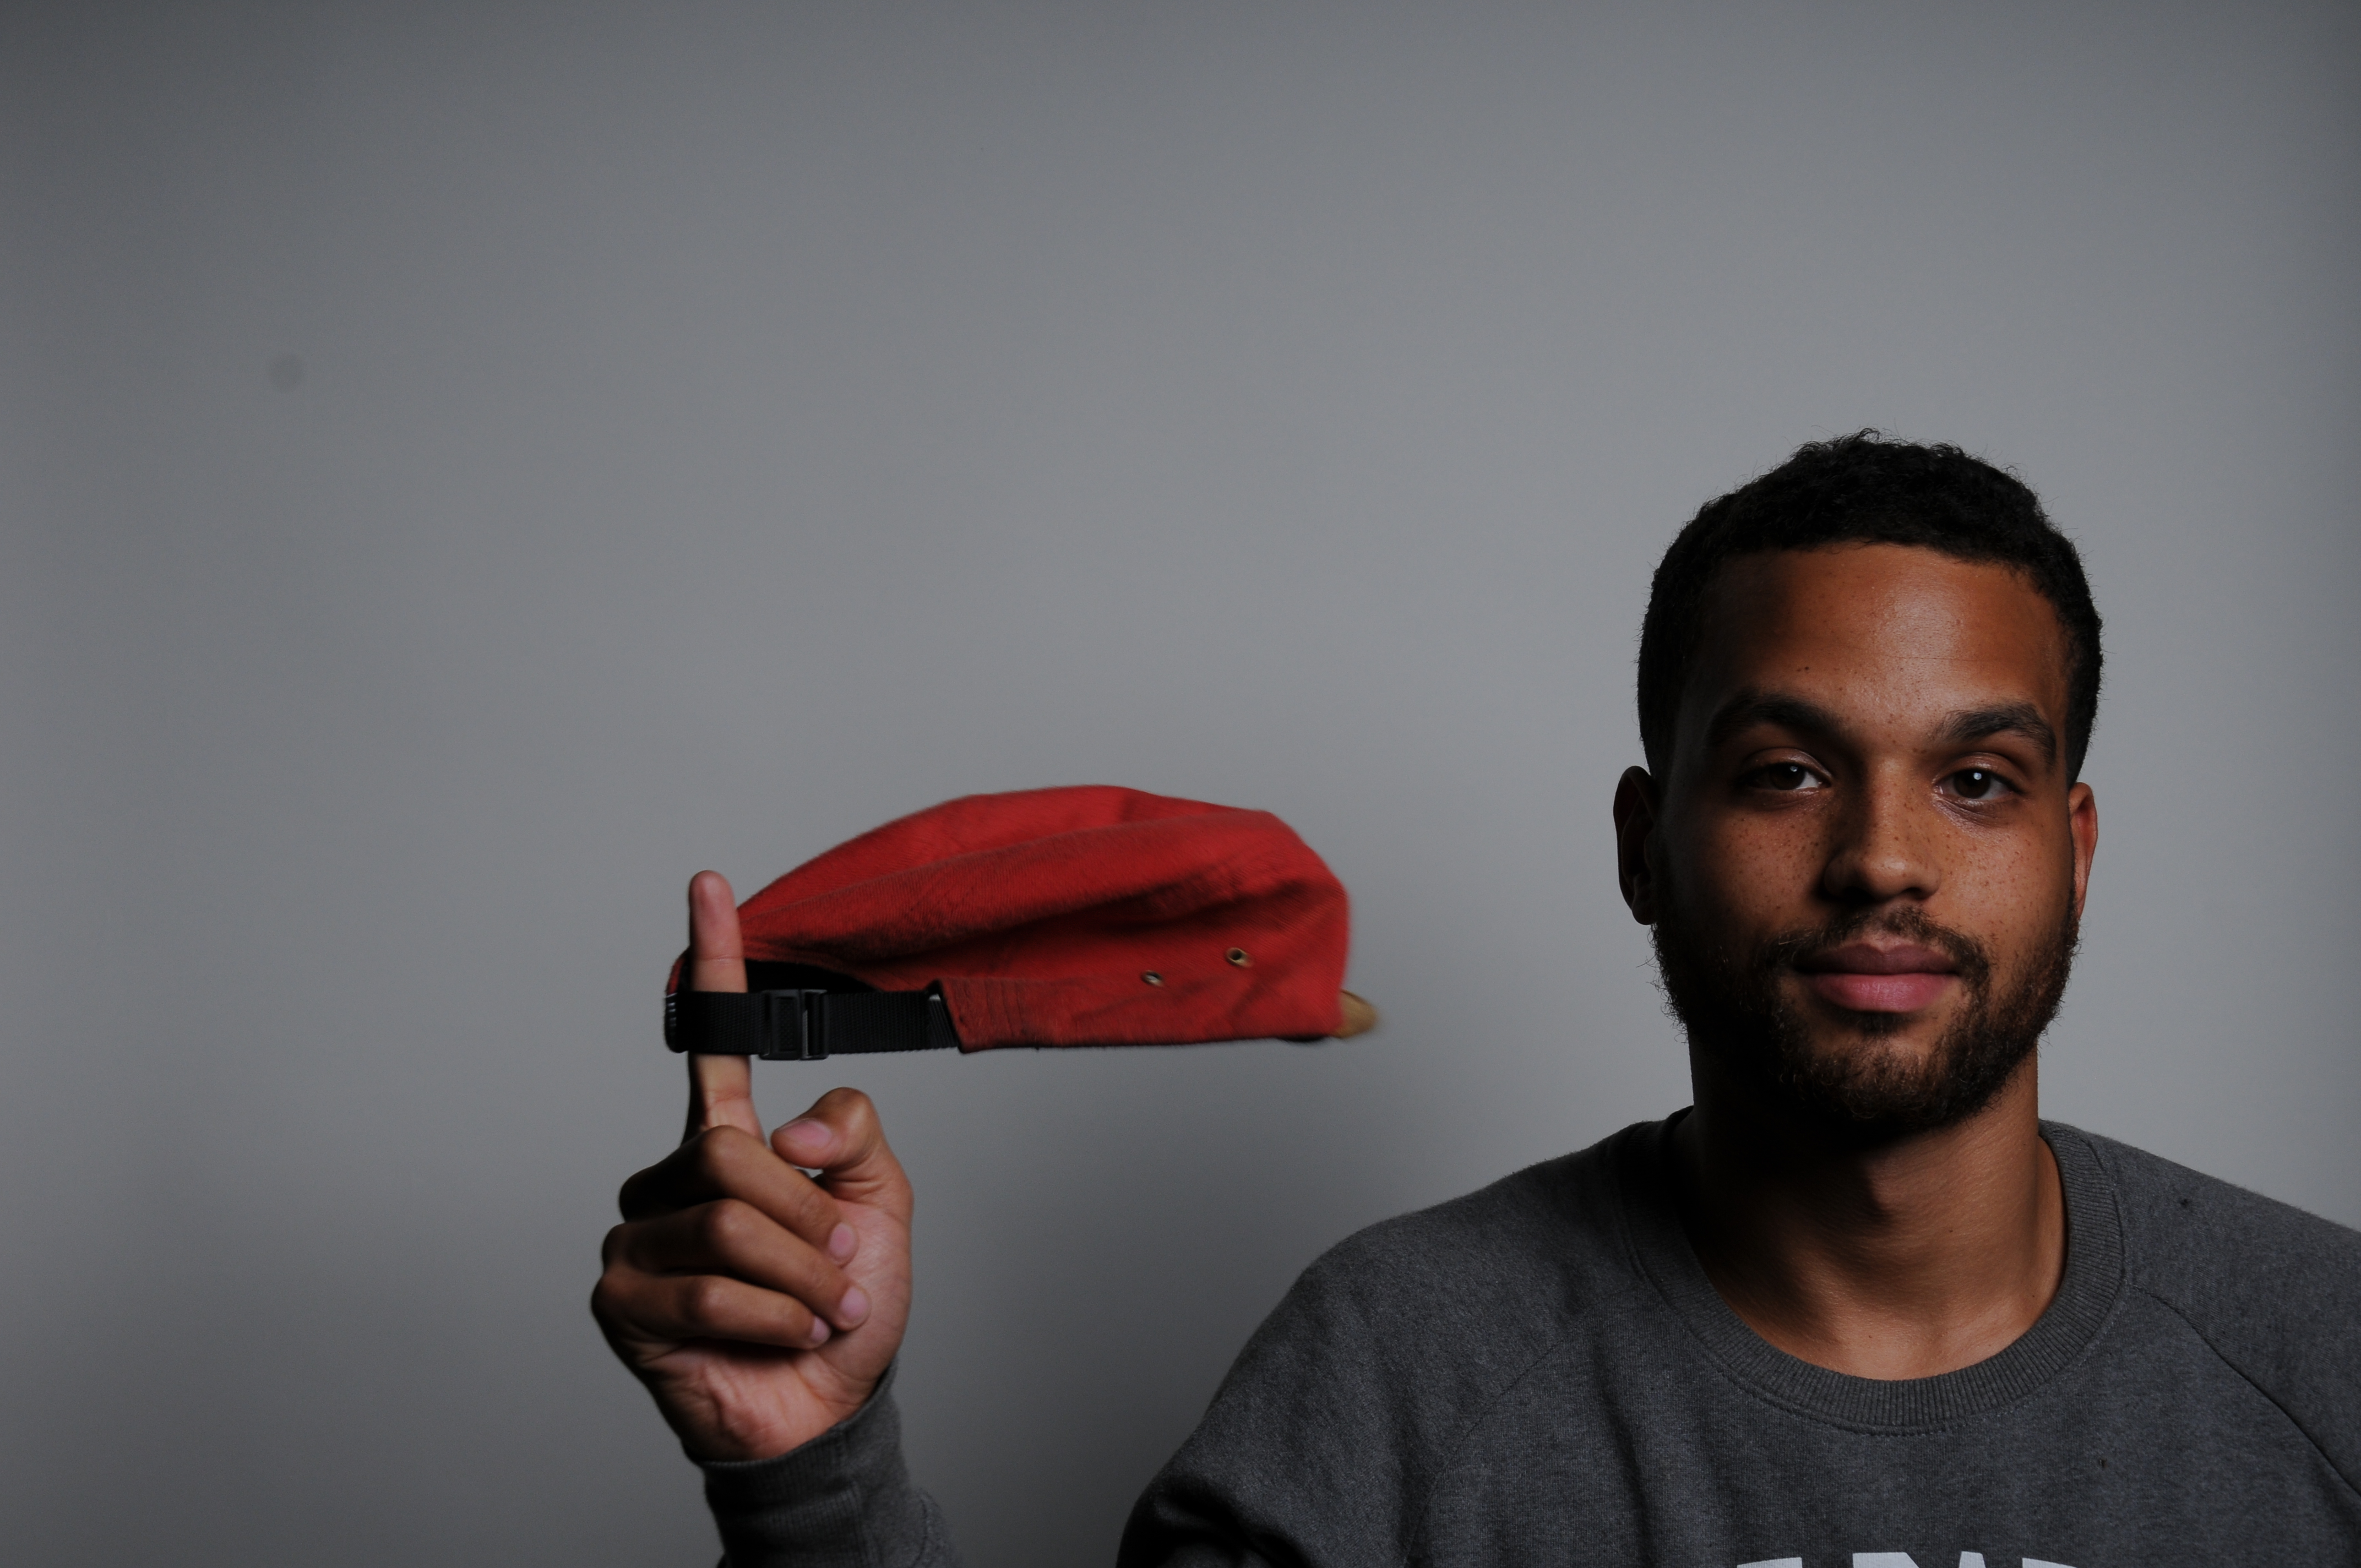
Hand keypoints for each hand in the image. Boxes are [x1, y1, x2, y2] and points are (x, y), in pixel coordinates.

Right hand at [591, 872, 914, 1460]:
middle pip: (732, 1156)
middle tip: (840, 1266)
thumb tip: (787, 1130)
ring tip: (819, 1308)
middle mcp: (673, 1177)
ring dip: (801, 1277)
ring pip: (727, 1225)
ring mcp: (640, 1236)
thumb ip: (853, 1137)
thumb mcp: (881, 1204)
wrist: (827, 1406)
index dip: (718, 961)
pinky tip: (787, 1337)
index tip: (710, 885)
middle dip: (808, 1219)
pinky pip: (709, 1293)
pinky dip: (773, 1318)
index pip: (716, 1041)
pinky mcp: (622, 1300)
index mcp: (732, 1139)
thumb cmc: (845, 1304)